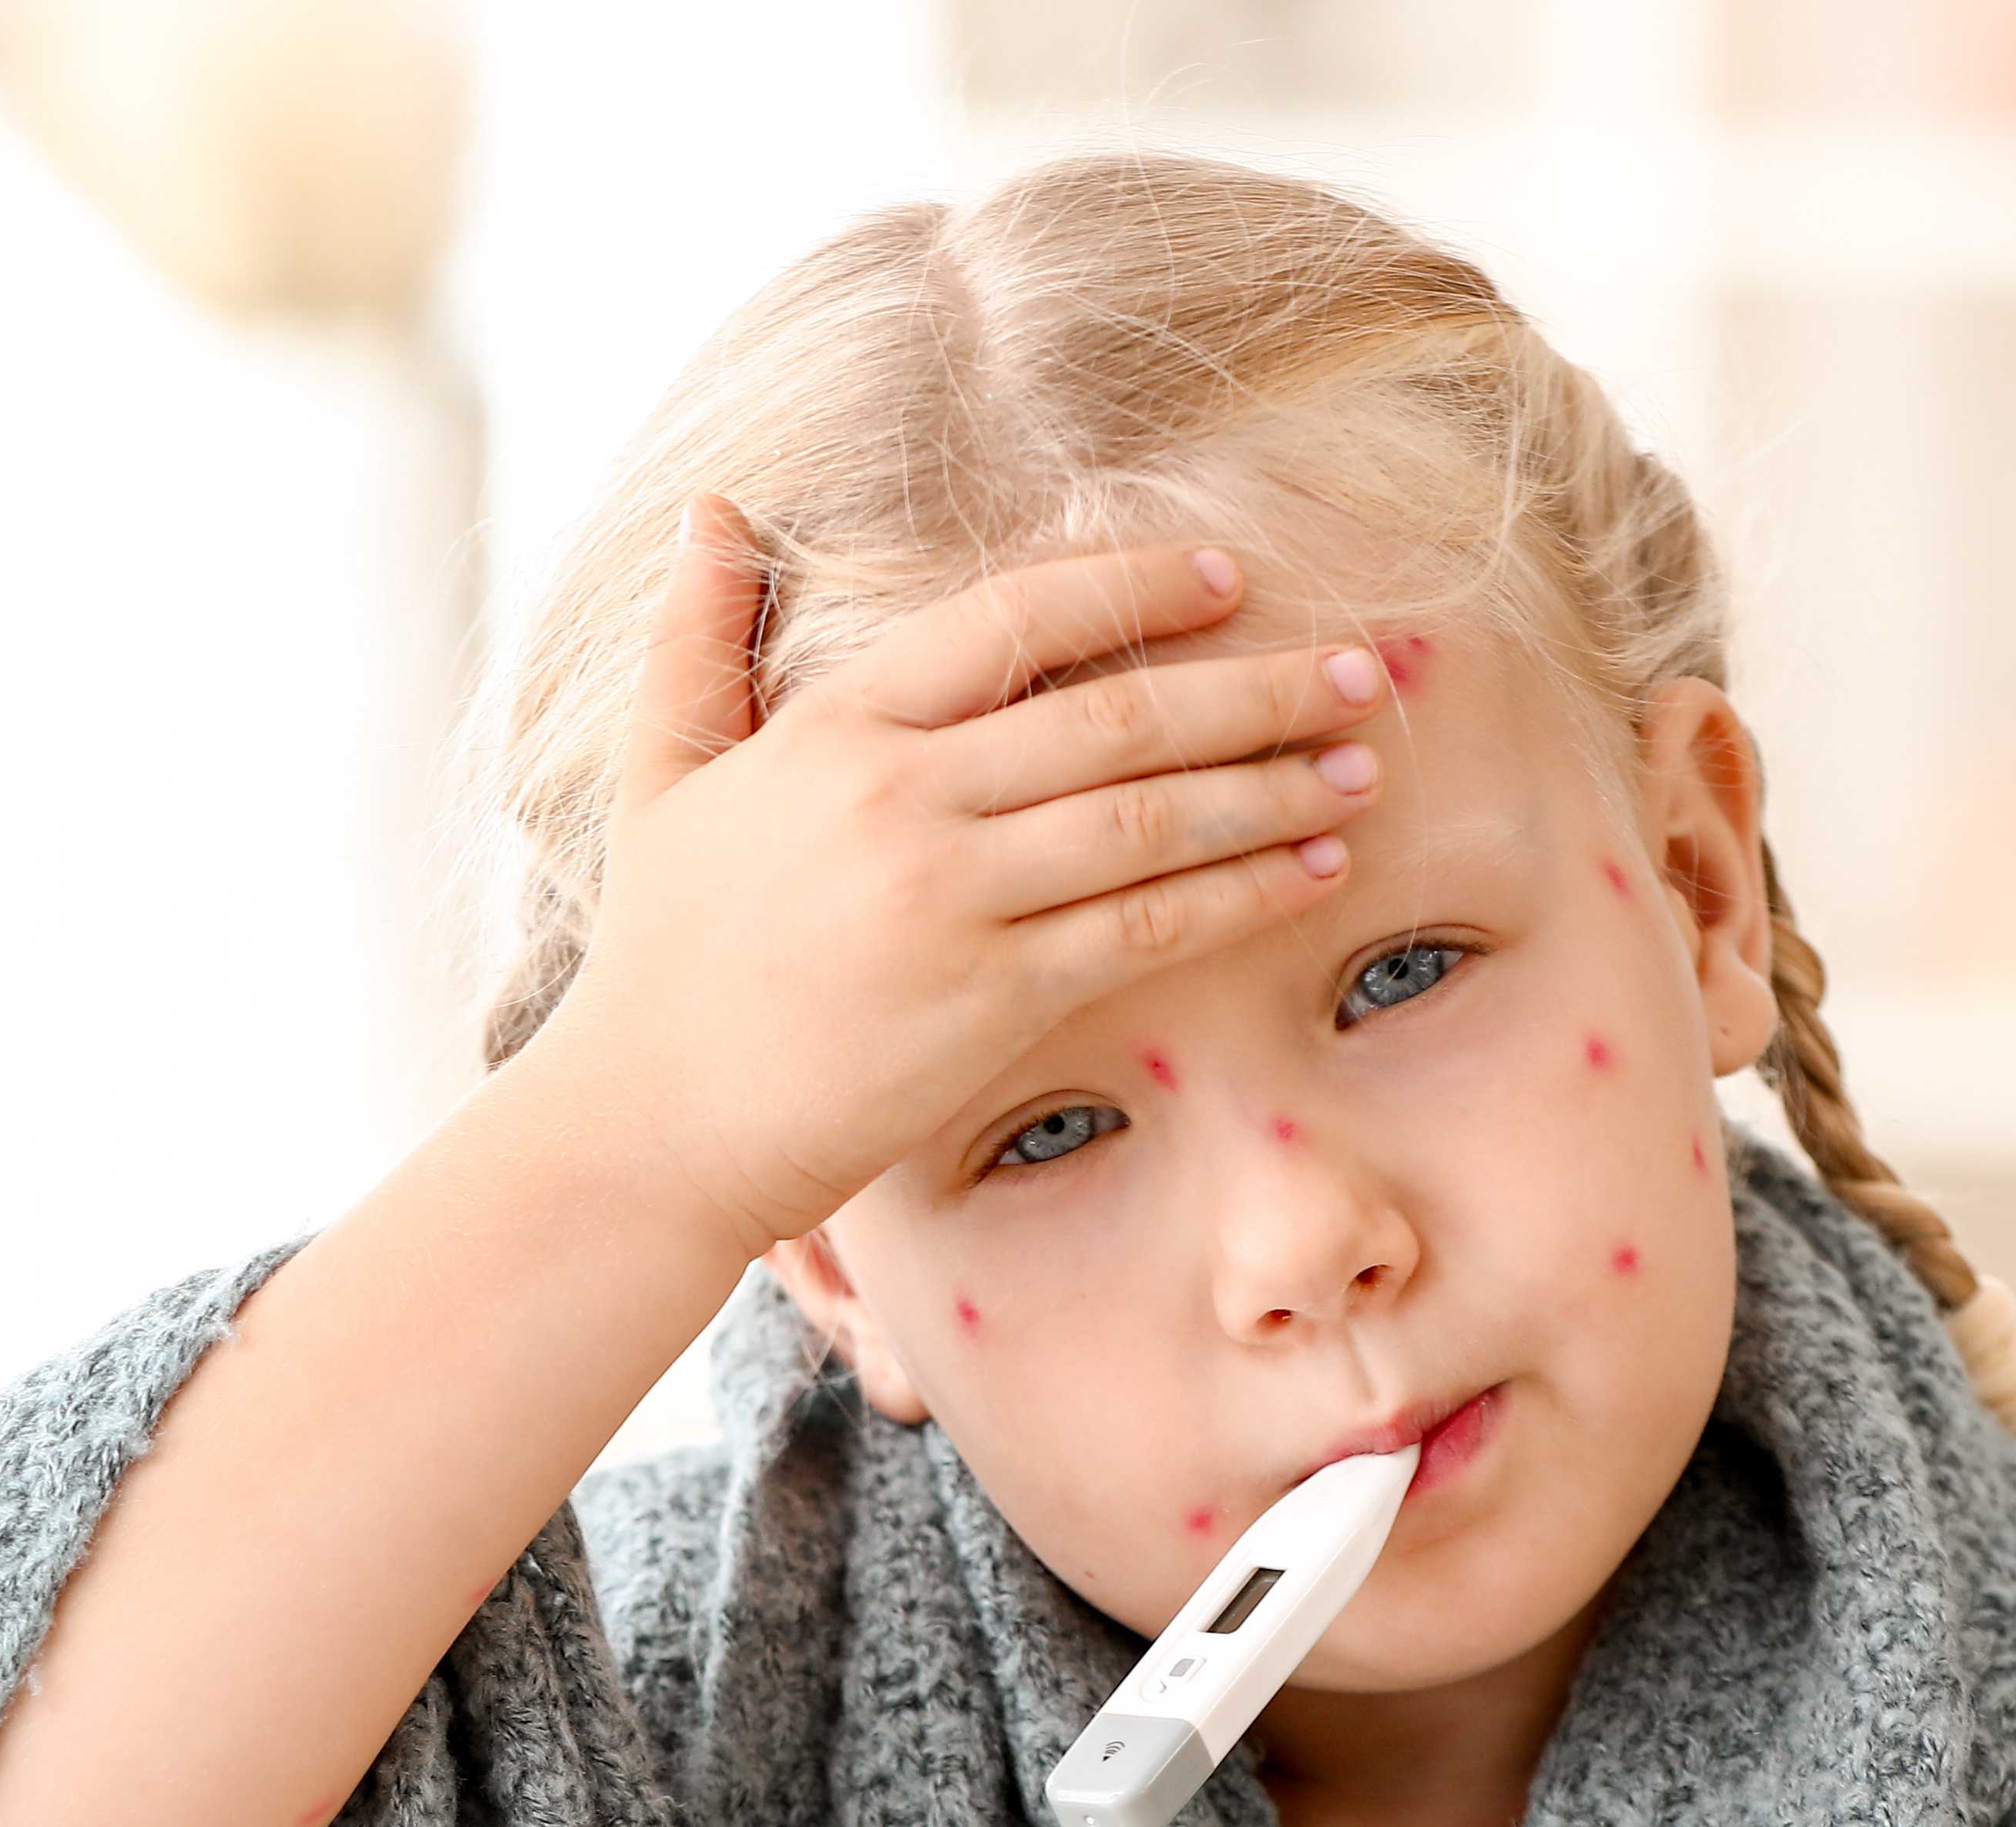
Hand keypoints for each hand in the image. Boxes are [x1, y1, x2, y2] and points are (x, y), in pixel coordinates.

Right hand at [531, 501, 1395, 1255]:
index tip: (1228, 578)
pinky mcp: (990, 999)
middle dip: (1254, 687)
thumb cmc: (659, 959)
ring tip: (1364, 762)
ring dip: (1273, 785)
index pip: (1014, 621)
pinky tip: (1311, 870)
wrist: (650, 1126)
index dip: (1133, 589)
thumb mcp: (660, 775)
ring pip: (1148, 818)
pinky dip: (1240, 892)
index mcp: (837, 729)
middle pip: (1115, 716)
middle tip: (1358, 666)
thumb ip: (695, 638)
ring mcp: (951, 899)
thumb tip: (713, 511)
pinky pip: (1144, 927)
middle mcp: (903, 798)